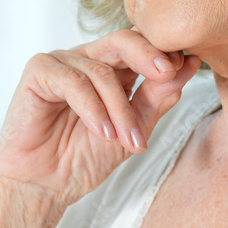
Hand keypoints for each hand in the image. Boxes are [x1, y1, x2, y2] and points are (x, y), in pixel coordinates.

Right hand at [0, 28, 200, 207]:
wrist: (45, 186)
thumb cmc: (84, 159)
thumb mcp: (132, 129)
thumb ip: (158, 97)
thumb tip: (189, 64)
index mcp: (112, 68)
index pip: (142, 46)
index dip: (164, 54)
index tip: (187, 67)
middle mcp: (87, 59)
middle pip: (123, 41)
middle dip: (149, 57)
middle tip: (169, 73)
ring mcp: (61, 62)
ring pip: (101, 72)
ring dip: (119, 109)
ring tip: (127, 140)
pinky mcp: (38, 73)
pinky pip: (72, 82)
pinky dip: (92, 109)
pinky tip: (102, 133)